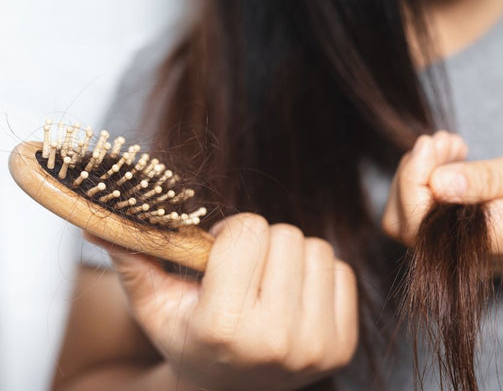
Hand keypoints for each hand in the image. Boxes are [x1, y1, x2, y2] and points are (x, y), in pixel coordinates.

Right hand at [85, 214, 357, 390]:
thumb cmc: (191, 341)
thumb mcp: (156, 307)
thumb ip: (132, 261)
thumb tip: (95, 220)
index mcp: (223, 327)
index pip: (248, 231)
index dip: (231, 233)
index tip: (221, 253)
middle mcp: (275, 341)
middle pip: (286, 236)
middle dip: (262, 243)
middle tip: (246, 270)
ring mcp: (315, 347)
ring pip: (317, 249)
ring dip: (291, 258)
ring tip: (268, 285)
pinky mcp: (342, 347)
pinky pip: (342, 272)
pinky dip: (317, 276)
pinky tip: (293, 299)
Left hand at [383, 134, 502, 293]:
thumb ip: (493, 178)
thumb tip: (438, 184)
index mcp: (495, 241)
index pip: (419, 221)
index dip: (413, 177)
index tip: (435, 142)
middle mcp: (471, 257)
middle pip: (401, 223)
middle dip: (411, 173)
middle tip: (446, 141)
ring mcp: (464, 254)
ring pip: (405, 220)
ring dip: (416, 176)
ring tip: (452, 148)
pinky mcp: (461, 244)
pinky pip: (423, 218)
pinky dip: (425, 184)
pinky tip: (453, 162)